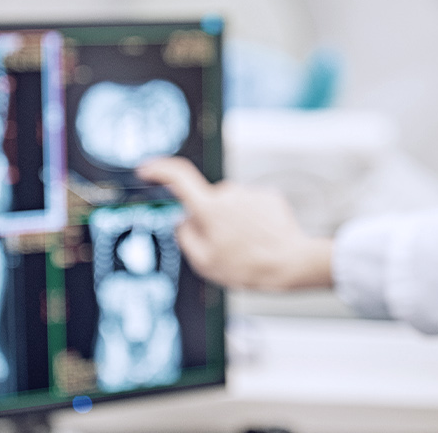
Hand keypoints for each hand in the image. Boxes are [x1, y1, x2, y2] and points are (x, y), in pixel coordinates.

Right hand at [137, 157, 333, 290]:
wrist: (291, 262)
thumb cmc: (247, 267)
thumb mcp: (205, 263)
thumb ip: (185, 237)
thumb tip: (181, 221)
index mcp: (209, 208)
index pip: (178, 176)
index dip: (159, 170)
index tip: (146, 170)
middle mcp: (228, 193)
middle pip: (208, 202)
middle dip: (209, 220)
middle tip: (223, 248)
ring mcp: (250, 193)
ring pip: (231, 205)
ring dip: (233, 222)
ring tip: (248, 247)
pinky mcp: (268, 196)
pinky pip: (250, 206)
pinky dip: (251, 220)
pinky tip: (261, 239)